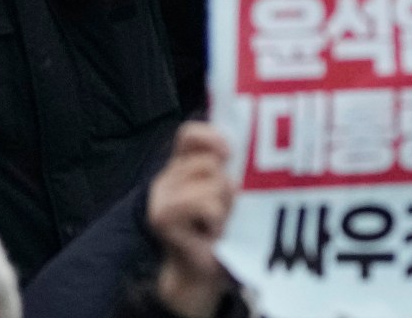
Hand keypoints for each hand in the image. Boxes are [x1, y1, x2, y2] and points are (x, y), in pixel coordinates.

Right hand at [146, 122, 236, 317]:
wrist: (201, 275)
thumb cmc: (221, 235)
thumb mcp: (229, 197)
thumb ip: (231, 171)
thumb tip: (250, 150)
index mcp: (181, 168)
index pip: (189, 135)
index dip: (211, 136)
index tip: (230, 153)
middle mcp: (166, 179)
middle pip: (209, 162)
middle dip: (227, 184)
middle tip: (226, 209)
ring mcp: (160, 197)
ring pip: (211, 182)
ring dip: (224, 204)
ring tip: (219, 222)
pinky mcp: (162, 217)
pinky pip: (206, 203)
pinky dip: (217, 218)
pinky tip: (212, 231)